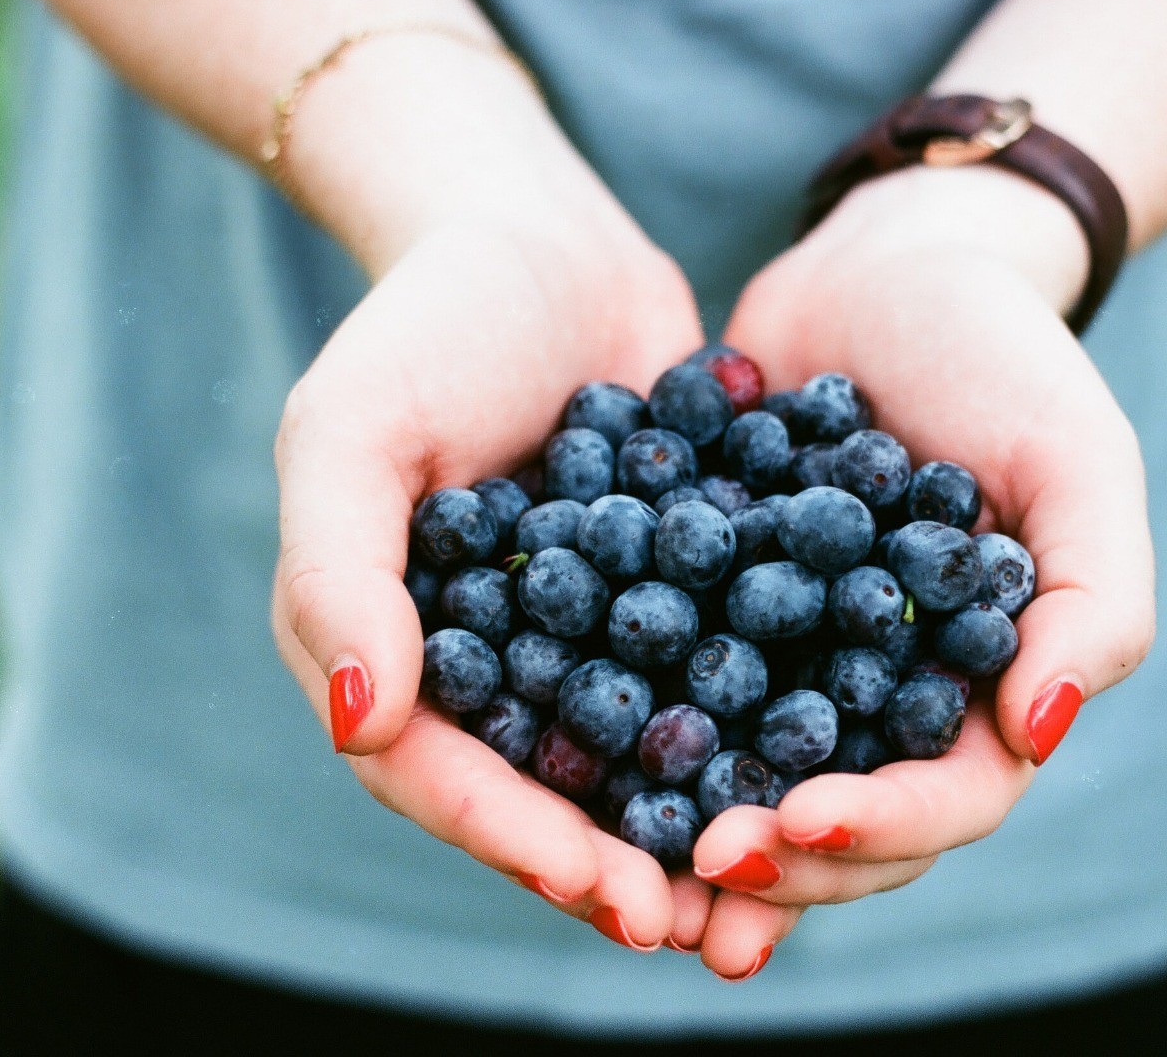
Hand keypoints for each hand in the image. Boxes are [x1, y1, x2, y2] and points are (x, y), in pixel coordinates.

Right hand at [271, 200, 710, 950]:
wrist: (539, 239)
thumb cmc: (426, 324)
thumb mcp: (352, 431)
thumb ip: (337, 576)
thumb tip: (362, 726)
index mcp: (401, 647)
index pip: (445, 775)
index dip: (520, 842)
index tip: (609, 895)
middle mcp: (493, 660)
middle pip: (548, 788)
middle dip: (618, 862)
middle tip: (697, 927)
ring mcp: (589, 629)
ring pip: (636, 751)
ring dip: (696, 820)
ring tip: (771, 878)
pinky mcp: (673, 590)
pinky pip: (710, 668)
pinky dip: (757, 720)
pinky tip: (830, 759)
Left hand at [672, 165, 1155, 977]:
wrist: (882, 269)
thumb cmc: (999, 355)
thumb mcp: (1076, 460)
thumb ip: (1093, 599)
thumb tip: (1040, 733)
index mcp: (980, 684)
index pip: (948, 796)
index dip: (882, 826)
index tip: (800, 821)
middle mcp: (885, 692)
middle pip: (843, 818)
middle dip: (780, 858)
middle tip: (705, 864)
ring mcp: (794, 659)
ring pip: (752, 777)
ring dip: (700, 835)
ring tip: (636, 874)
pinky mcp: (712, 612)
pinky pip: (672, 687)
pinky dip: (633, 736)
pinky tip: (573, 768)